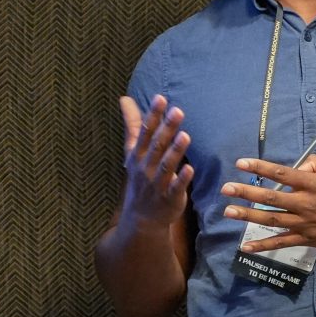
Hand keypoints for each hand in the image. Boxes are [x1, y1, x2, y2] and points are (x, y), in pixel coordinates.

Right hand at [119, 94, 191, 230]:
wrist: (141, 218)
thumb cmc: (139, 177)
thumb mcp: (133, 151)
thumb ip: (132, 124)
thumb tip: (125, 98)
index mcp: (138, 155)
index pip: (145, 132)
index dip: (152, 115)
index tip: (160, 98)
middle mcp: (146, 168)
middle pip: (157, 146)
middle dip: (166, 129)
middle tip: (177, 111)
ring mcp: (157, 184)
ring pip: (166, 166)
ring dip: (175, 152)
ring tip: (184, 135)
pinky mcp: (170, 198)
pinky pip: (176, 188)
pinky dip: (182, 179)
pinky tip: (190, 168)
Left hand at [221, 155, 315, 252]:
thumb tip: (295, 167)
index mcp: (313, 184)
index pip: (281, 173)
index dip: (259, 168)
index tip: (241, 163)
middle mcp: (305, 204)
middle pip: (271, 198)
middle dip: (246, 193)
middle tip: (226, 188)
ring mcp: (304, 224)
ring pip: (271, 220)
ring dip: (248, 216)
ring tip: (228, 211)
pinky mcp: (306, 239)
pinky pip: (281, 243)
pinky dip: (263, 246)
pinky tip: (245, 247)